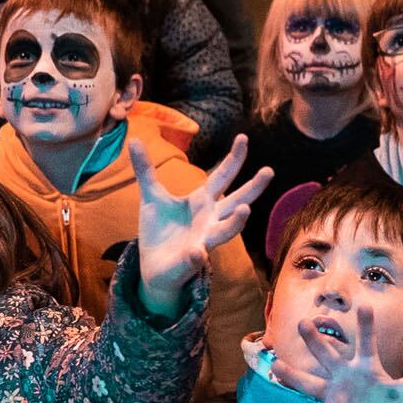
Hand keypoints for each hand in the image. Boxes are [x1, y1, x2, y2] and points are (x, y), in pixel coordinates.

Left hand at [131, 134, 273, 320]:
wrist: (154, 265)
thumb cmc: (159, 229)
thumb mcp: (151, 196)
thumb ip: (145, 170)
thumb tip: (133, 140)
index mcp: (203, 200)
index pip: (222, 176)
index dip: (233, 159)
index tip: (243, 138)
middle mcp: (211, 219)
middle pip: (237, 200)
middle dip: (253, 187)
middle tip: (268, 171)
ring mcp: (204, 240)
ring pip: (226, 230)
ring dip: (236, 222)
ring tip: (246, 210)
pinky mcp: (191, 260)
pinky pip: (196, 257)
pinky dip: (197, 255)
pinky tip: (198, 252)